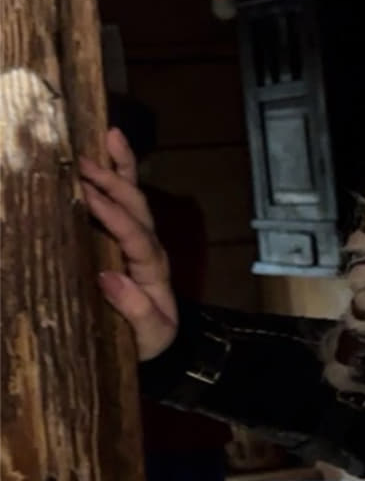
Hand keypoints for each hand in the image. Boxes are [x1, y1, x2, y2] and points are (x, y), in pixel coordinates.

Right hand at [79, 128, 179, 361]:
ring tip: (107, 136)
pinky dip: (121, 174)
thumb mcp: (149, 335)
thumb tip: (108, 278)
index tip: (89, 197)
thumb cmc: (152, 341)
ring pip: (135, 197)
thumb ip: (134, 310)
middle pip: (137, 209)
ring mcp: (142, 240)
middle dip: (113, 185)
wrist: (162, 344)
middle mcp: (150, 249)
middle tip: (85, 163)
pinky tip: (109, 147)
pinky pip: (127, 202)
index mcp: (154, 270)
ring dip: (121, 168)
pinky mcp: (130, 238)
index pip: (136, 237)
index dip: (113, 216)